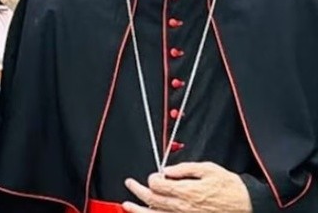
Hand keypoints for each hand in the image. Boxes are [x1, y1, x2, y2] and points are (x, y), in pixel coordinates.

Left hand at [121, 162, 251, 212]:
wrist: (249, 207)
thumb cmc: (231, 188)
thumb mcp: (209, 170)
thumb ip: (185, 169)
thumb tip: (167, 170)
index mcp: (187, 192)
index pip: (158, 185)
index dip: (152, 178)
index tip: (154, 175)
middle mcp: (183, 208)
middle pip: (153, 200)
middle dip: (138, 191)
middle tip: (130, 184)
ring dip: (139, 210)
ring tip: (127, 205)